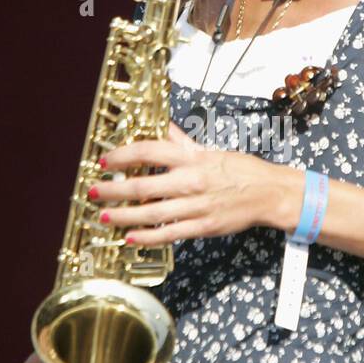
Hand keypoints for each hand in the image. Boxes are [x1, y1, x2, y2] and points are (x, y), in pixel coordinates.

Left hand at [90, 120, 280, 244]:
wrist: (269, 193)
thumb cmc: (241, 170)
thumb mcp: (210, 149)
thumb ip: (181, 141)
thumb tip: (162, 125)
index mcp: (192, 158)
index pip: (149, 151)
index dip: (123, 156)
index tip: (104, 161)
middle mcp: (191, 181)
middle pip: (143, 185)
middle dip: (114, 189)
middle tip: (94, 191)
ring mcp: (197, 206)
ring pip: (152, 212)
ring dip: (123, 215)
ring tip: (103, 216)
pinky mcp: (203, 227)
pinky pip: (170, 233)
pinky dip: (148, 237)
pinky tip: (130, 237)